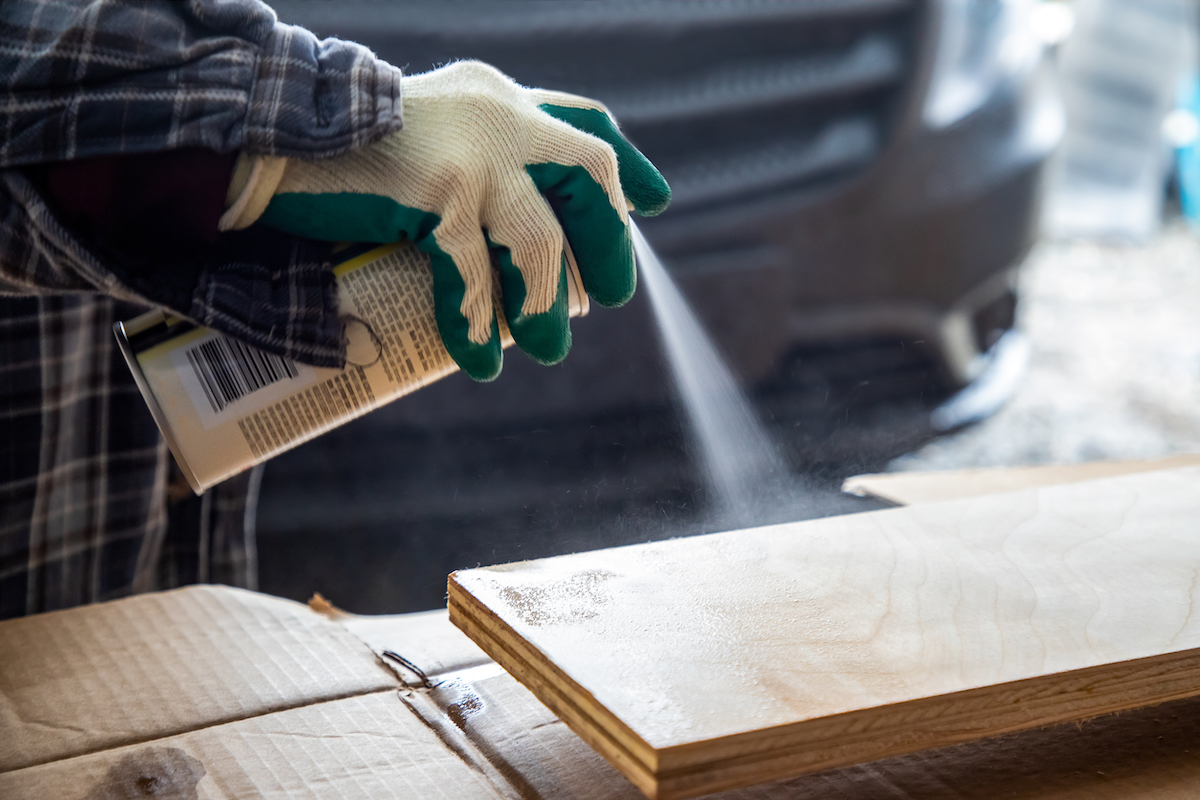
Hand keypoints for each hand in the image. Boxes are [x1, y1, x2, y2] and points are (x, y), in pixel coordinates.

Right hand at [221, 60, 669, 380]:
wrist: (259, 137)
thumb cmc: (337, 155)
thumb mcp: (423, 139)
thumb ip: (468, 160)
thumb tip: (510, 232)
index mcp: (498, 98)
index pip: (586, 123)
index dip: (628, 166)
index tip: (656, 204)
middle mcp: (497, 113)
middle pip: (589, 177)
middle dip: (607, 245)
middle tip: (606, 300)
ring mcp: (470, 151)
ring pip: (540, 241)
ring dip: (547, 305)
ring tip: (547, 348)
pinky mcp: (436, 191)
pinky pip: (475, 276)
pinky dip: (481, 325)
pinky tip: (483, 359)